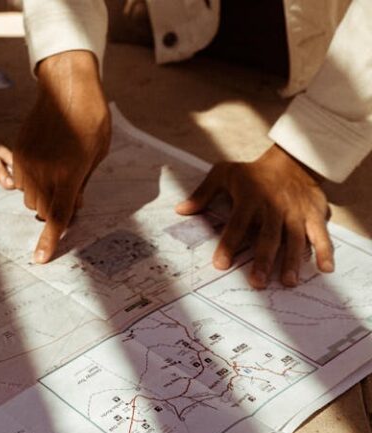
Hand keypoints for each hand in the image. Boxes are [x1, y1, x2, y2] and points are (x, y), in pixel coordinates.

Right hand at [13, 51, 110, 263]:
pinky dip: (33, 181)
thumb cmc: (91, 118)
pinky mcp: (18, 152)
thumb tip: (73, 206)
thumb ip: (82, 184)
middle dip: (55, 210)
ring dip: (43, 196)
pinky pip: (20, 181)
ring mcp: (28, 162)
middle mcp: (44, 171)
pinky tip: (46, 162)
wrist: (66, 87)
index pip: (58, 217)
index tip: (41, 258)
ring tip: (58, 173)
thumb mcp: (96, 154)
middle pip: (43, 210)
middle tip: (71, 191)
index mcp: (69, 174)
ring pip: (30, 198)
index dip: (50, 240)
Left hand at [176, 144, 332, 288]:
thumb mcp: (224, 173)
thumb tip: (181, 210)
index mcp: (250, 198)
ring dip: (291, 261)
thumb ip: (203, 193)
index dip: (229, 245)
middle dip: (263, 260)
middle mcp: (274, 207)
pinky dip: (325, 251)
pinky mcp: (314, 214)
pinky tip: (325, 269)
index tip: (220, 265)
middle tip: (256, 282)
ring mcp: (296, 212)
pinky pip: (322, 234)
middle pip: (268, 236)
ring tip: (286, 282)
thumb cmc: (252, 173)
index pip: (237, 225)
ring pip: (295, 238)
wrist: (291, 160)